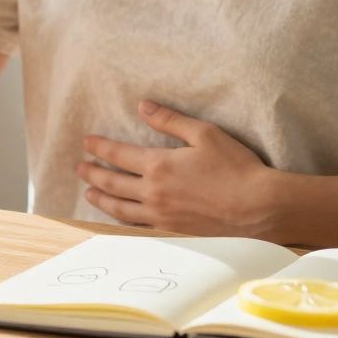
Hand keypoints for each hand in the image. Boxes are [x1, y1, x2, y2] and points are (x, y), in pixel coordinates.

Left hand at [76, 100, 282, 237]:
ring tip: (90, 193)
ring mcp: (161, 215)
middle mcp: (154, 192)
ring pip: (120, 208)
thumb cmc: (235, 167)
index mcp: (159, 166)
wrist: (258, 208)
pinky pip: (138, 225)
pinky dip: (122, 219)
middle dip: (93, 173)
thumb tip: (143, 106)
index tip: (86, 142)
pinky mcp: (173, 230)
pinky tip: (119, 216)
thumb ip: (170, 120)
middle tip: (79, 168)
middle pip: (113, 183)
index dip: (100, 148)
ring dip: (101, 199)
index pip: (118, 155)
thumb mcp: (204, 134)